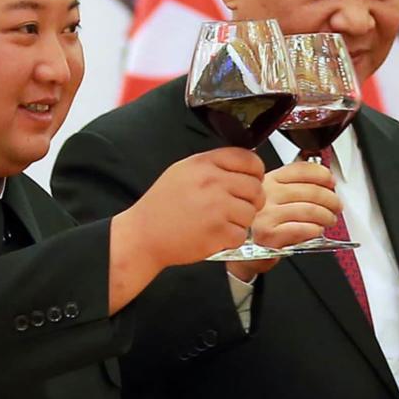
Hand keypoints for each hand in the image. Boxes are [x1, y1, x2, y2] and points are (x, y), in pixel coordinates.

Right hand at [109, 148, 264, 310]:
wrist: (143, 235)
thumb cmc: (161, 205)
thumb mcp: (183, 171)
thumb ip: (213, 166)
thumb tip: (243, 166)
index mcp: (204, 163)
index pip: (249, 159)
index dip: (256, 171)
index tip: (253, 180)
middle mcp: (212, 182)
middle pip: (255, 187)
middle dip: (252, 199)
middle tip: (238, 207)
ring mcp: (216, 207)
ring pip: (251, 212)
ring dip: (241, 220)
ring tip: (221, 222)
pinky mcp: (218, 232)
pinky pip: (241, 234)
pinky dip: (231, 238)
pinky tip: (214, 235)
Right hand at [227, 161, 339, 280]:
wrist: (244, 251)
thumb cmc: (261, 223)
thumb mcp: (273, 196)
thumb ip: (294, 185)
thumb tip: (325, 180)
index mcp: (269, 180)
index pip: (301, 169)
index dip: (322, 174)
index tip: (331, 181)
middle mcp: (267, 194)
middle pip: (310, 190)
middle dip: (330, 199)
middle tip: (336, 206)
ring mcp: (267, 214)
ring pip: (310, 210)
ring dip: (326, 216)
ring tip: (329, 220)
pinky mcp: (269, 235)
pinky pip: (302, 229)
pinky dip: (315, 229)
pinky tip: (316, 230)